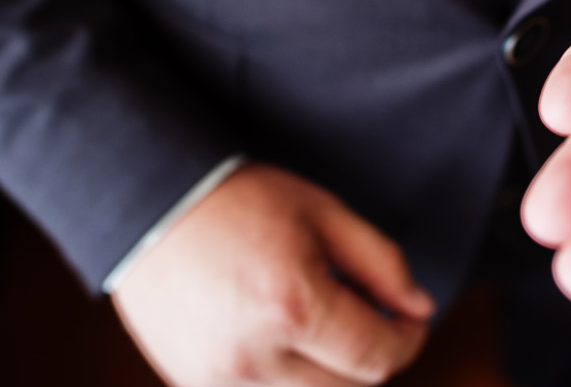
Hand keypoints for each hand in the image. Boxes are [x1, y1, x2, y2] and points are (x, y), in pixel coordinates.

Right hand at [112, 163, 434, 385]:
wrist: (151, 207)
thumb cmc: (241, 202)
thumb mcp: (324, 214)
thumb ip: (381, 264)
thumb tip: (419, 307)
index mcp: (293, 308)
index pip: (377, 357)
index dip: (407, 339)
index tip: (411, 317)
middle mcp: (255, 357)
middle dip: (370, 356)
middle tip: (368, 312)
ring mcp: (219, 378)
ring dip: (328, 370)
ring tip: (318, 318)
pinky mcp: (193, 384)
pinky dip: (284, 376)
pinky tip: (279, 332)